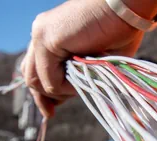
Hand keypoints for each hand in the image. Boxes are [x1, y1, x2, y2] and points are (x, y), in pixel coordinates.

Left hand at [22, 0, 156, 116]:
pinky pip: (49, 80)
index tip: (49, 112)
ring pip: (36, 80)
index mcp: (51, 34)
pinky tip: (83, 76)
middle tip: (51, 113)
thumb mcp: (94, 60)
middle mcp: (41, 33)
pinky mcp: (46, 40)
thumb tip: (65, 95)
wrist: (127, 9)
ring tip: (82, 82)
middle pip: (29, 76)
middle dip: (42, 98)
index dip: (42, 93)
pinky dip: (65, 86)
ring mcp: (41, 35)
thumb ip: (77, 74)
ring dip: (60, 91)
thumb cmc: (120, 31)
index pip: (36, 69)